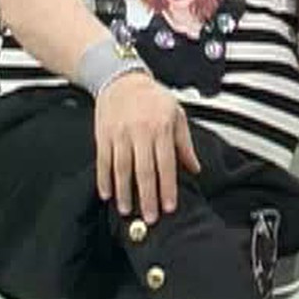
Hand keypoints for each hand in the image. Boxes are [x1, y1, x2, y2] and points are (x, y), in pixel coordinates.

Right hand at [94, 72, 200, 222]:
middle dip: (147, 197)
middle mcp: (140, 132)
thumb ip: (185, 144)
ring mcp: (120, 134)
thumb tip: (194, 168)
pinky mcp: (103, 136)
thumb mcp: (176, 114)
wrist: (122, 80)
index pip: (166, 164)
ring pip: (122, 169)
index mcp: (161, 127)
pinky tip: (107, 194)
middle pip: (144, 171)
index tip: (169, 206)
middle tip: (150, 218)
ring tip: (127, 211)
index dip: (167, 188)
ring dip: (124, 193)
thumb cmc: (152, 97)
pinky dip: (104, 180)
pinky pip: (103, 162)